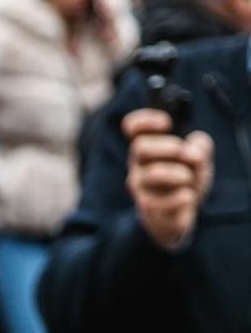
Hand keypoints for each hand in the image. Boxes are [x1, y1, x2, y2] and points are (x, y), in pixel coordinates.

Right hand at [122, 108, 213, 251]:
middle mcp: (138, 164)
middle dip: (170, 147)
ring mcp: (140, 186)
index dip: (146, 119)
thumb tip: (194, 148)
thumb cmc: (186, 178)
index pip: (132, 126)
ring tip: (190, 178)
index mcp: (148, 145)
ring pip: (153, 173)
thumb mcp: (199, 157)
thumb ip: (200, 145)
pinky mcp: (148, 207)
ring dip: (181, 173)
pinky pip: (167, 198)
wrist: (181, 213)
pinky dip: (185, 196)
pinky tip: (187, 197)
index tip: (167, 123)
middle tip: (187, 154)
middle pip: (140, 147)